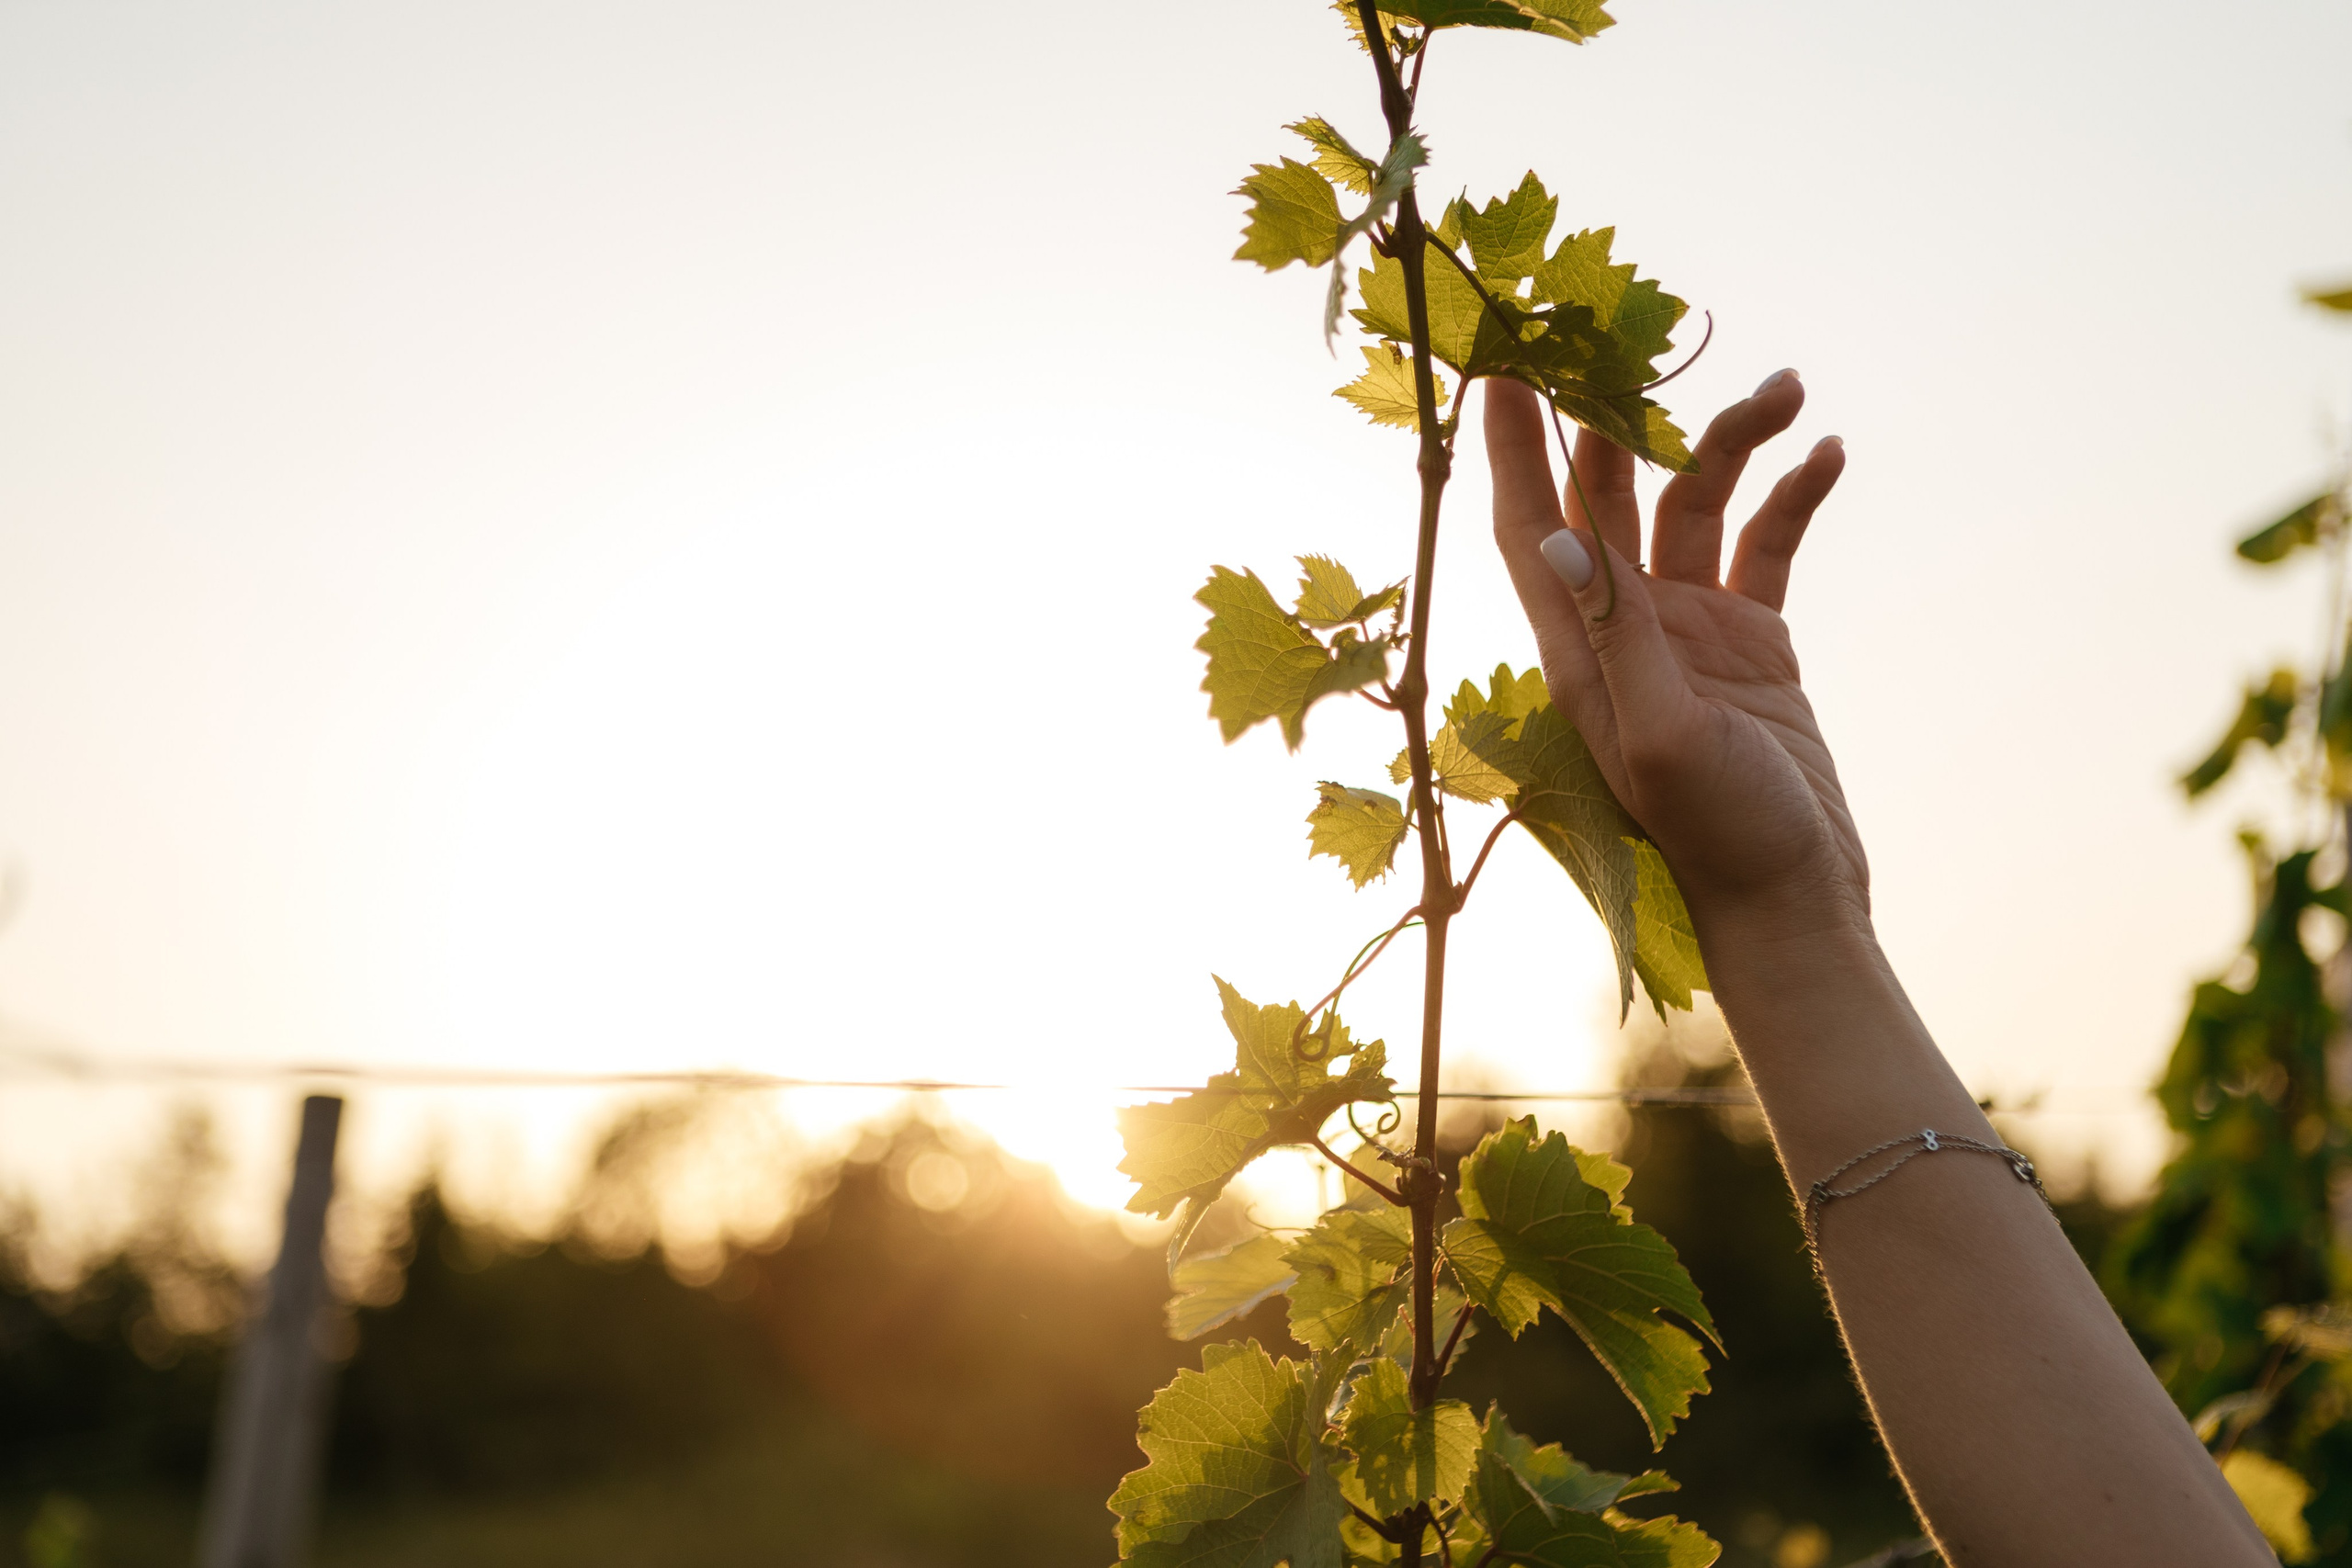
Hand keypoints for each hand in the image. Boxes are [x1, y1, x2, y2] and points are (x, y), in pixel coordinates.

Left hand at [1483, 372, 1860, 939]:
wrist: (1796, 902)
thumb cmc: (1722, 839)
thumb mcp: (1663, 737)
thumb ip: (1616, 635)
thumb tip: (1556, 531)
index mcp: (1581, 652)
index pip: (1531, 526)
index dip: (1512, 448)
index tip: (1502, 364)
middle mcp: (1624, 629)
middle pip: (1607, 495)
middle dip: (1621, 415)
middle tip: (1643, 333)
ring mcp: (1689, 631)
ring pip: (1696, 505)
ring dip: (1732, 445)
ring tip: (1788, 390)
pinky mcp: (1752, 644)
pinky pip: (1766, 546)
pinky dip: (1792, 498)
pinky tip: (1827, 454)